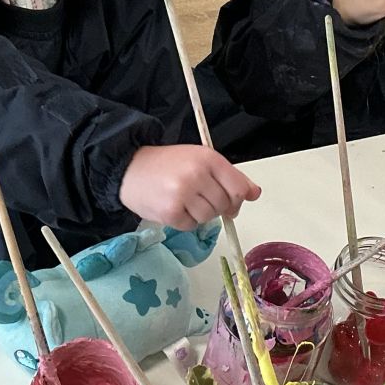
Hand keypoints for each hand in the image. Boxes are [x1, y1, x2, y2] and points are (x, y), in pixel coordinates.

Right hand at [119, 145, 261, 231]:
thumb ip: (230, 176)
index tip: (233, 202)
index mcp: (208, 158)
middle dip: (217, 206)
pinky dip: (186, 221)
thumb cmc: (168, 164)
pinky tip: (175, 207)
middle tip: (200, 198)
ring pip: (209, 217)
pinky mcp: (170, 212)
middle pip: (224, 205)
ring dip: (200, 214)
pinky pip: (191, 226)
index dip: (239, 199)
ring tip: (185, 200)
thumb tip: (255, 194)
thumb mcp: (201, 160)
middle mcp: (197, 175)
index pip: (238, 187)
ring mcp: (183, 194)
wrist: (129, 169)